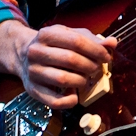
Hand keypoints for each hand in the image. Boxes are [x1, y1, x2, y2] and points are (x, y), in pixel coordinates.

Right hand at [0, 21, 116, 109]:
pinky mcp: (32, 89)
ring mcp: (32, 72)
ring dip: (82, 81)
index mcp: (47, 34)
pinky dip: (69, 101)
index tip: (106, 56)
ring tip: (87, 79)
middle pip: (71, 60)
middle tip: (97, 68)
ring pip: (63, 80)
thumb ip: (92, 39)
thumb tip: (112, 43)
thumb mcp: (70, 35)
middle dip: (91, 66)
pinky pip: (53, 101)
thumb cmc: (54, 45)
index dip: (96, 50)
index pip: (77, 41)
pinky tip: (75, 95)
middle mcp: (36, 52)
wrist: (23, 55)